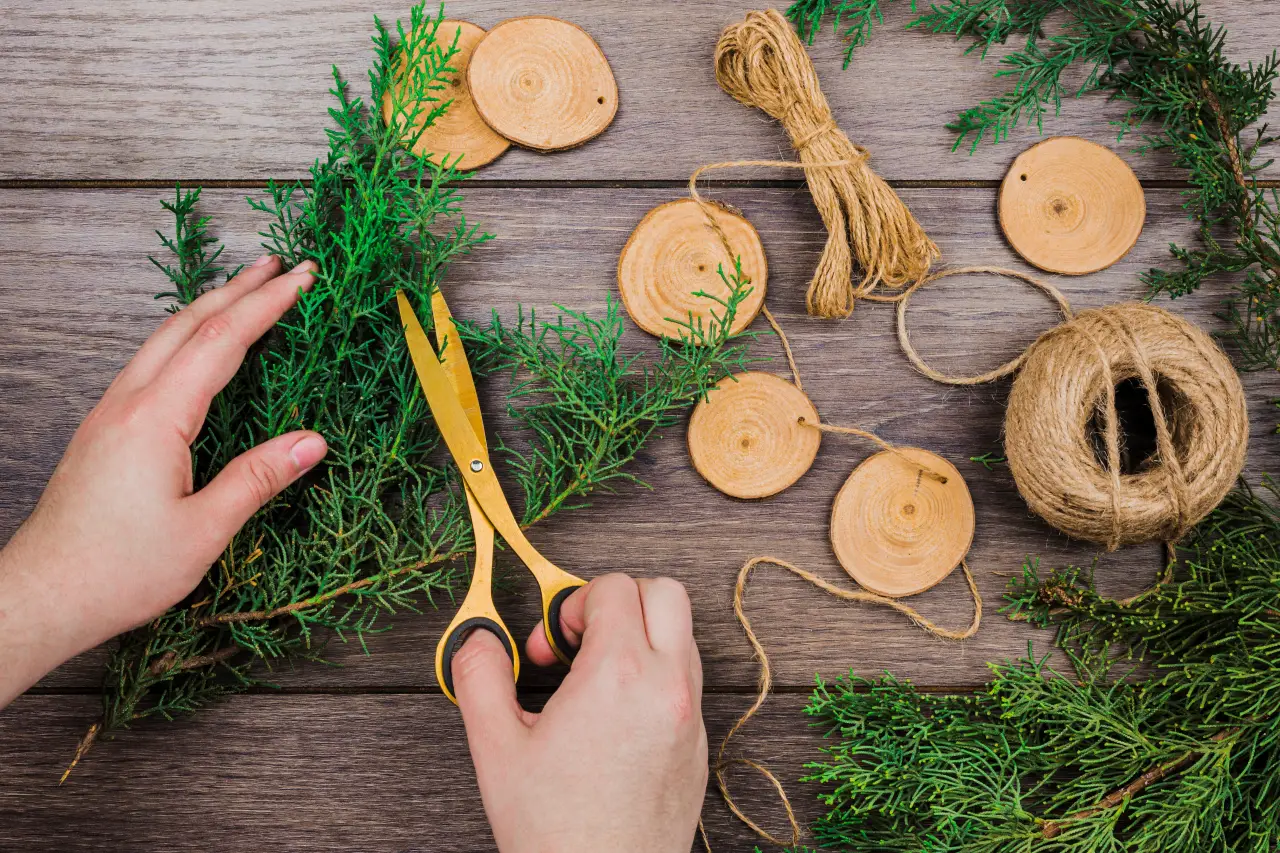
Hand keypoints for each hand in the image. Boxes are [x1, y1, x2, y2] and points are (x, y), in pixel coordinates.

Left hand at [0, 256, 327, 706]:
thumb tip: (312, 442)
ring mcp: (110, 414)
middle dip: (236, 288)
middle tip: (277, 262)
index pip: (222, 342)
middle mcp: (128, 403)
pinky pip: (149, 363)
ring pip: (162, 339)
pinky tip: (195, 348)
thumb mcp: (204, 530)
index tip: (303, 277)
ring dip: (207, 308)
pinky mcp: (103, 432)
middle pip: (187, 325)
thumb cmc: (119, 570)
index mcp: (157, 418)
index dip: (267, 305)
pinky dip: (184, 338)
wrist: (43, 596)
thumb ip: (258, 478)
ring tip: (242, 290)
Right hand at [453, 574, 707, 852]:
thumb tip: (480, 640)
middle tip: (582, 640)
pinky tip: (616, 714)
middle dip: (620, 601)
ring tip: (594, 680)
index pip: (617, 587)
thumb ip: (481, 677)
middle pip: (667, 592)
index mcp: (619, 675)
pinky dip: (656, 675)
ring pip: (682, 634)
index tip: (553, 642)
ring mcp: (691, 716)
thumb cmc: (555, 829)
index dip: (574, 602)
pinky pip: (688, 680)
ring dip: (641, 637)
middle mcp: (667, 687)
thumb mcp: (497, 748)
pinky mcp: (700, 744)